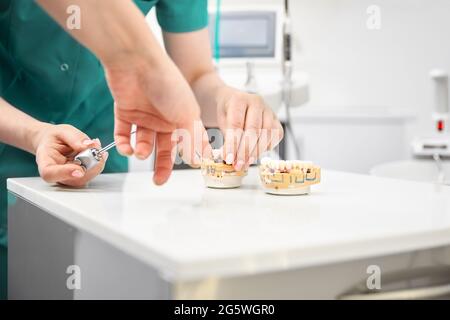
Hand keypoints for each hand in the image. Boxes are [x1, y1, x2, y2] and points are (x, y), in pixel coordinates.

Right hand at [33, 124, 106, 186]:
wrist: (54, 142)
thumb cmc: (54, 138)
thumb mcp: (62, 131)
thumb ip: (74, 138)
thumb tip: (89, 146)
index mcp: (46, 162)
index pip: (50, 173)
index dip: (65, 173)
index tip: (79, 170)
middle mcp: (57, 175)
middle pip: (74, 178)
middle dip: (90, 164)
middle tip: (96, 147)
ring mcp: (69, 178)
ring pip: (86, 177)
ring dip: (96, 162)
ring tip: (95, 145)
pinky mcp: (79, 177)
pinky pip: (92, 173)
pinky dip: (98, 162)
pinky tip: (97, 151)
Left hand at [104, 53, 211, 184]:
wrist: (136, 62)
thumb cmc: (167, 83)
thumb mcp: (187, 115)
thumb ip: (193, 139)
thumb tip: (198, 161)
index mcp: (183, 116)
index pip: (187, 142)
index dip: (187, 157)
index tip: (186, 171)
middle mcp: (165, 117)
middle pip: (164, 147)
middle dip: (162, 165)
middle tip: (158, 180)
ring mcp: (145, 114)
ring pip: (144, 142)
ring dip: (142, 151)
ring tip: (141, 152)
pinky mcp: (125, 111)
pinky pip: (124, 133)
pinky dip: (124, 144)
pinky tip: (127, 149)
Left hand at [216, 87, 283, 170]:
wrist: (236, 102)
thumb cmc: (228, 112)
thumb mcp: (222, 121)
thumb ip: (228, 138)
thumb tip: (231, 158)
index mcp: (239, 99)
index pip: (236, 124)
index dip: (233, 144)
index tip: (229, 159)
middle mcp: (256, 102)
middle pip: (253, 130)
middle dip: (245, 151)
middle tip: (238, 165)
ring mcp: (269, 110)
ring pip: (266, 134)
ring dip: (256, 152)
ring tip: (246, 163)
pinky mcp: (277, 119)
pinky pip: (276, 135)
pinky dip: (268, 147)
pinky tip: (257, 154)